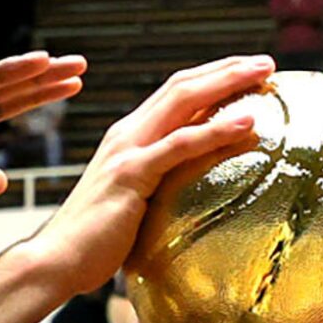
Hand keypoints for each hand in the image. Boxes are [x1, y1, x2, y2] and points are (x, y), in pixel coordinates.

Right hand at [21, 55, 277, 298]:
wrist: (54, 260)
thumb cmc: (96, 243)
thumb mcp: (133, 205)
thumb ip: (158, 189)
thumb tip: (190, 196)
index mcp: (128, 138)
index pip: (174, 94)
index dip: (211, 77)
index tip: (248, 71)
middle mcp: (127, 134)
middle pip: (183, 86)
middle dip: (227, 69)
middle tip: (267, 62)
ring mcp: (128, 152)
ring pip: (184, 103)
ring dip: (228, 83)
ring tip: (265, 74)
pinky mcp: (131, 175)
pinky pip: (180, 146)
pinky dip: (216, 130)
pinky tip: (247, 122)